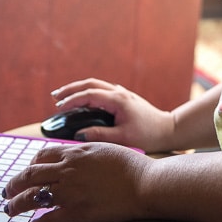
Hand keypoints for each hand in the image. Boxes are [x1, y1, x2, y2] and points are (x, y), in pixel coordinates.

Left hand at [3, 141, 149, 221]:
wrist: (145, 183)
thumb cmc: (131, 166)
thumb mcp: (105, 148)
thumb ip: (86, 152)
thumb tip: (77, 155)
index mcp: (75, 152)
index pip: (42, 155)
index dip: (30, 165)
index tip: (27, 172)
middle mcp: (67, 169)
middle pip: (29, 175)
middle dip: (14, 184)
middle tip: (7, 191)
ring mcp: (69, 191)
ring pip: (31, 197)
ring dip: (16, 204)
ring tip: (10, 210)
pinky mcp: (75, 213)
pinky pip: (46, 220)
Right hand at [50, 78, 175, 151]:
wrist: (167, 128)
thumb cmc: (147, 134)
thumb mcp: (123, 138)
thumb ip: (100, 135)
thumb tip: (78, 134)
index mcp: (117, 99)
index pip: (89, 95)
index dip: (72, 100)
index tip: (58, 109)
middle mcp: (118, 92)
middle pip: (90, 83)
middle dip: (71, 89)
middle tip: (55, 97)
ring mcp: (121, 93)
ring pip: (96, 85)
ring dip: (79, 88)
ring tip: (63, 97)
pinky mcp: (123, 98)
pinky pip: (101, 90)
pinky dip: (88, 92)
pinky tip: (82, 101)